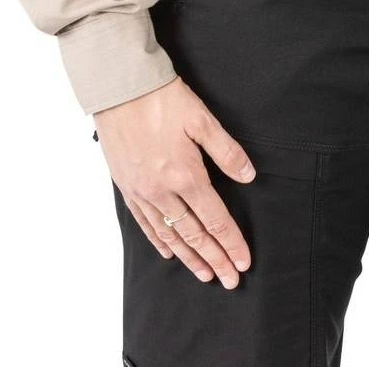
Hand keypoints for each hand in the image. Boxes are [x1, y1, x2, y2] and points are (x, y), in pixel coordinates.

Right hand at [94, 76, 254, 287]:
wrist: (119, 87)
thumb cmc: (162, 99)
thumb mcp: (202, 119)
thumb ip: (227, 151)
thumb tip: (249, 176)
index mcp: (185, 175)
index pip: (215, 219)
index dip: (231, 243)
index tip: (243, 262)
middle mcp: (162, 190)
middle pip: (194, 234)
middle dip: (214, 258)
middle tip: (230, 280)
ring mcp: (141, 190)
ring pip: (169, 234)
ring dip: (189, 257)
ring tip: (205, 274)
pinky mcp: (126, 185)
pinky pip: (144, 223)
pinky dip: (159, 241)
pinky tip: (169, 252)